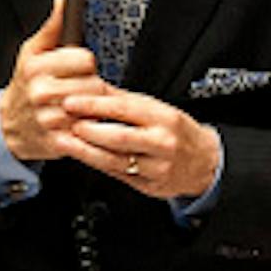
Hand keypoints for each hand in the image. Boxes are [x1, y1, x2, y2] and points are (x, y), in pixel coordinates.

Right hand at [0, 0, 108, 162]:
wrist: (8, 125)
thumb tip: (63, 1)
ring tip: (81, 107)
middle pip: (94, 85)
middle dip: (92, 87)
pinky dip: (93, 133)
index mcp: (37, 67)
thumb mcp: (32, 52)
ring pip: (94, 109)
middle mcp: (42, 92)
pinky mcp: (57, 141)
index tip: (78, 70)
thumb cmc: (24, 85)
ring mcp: (49, 118)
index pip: (85, 60)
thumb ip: (52, 27)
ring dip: (94, 109)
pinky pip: (88, 135)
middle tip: (80, 90)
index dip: (86, 65)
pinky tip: (88, 126)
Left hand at [57, 86, 222, 201]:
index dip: (95, 105)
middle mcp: (162, 143)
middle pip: (119, 137)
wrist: (206, 163)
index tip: (72, 102)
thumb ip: (123, 100)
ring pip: (115, 160)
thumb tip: (92, 85)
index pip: (125, 109)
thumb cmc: (178, 132)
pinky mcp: (149, 186)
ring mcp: (156, 167)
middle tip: (65, 123)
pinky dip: (97, 165)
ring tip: (65, 142)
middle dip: (88, 130)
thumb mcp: (157, 109)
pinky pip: (118, 175)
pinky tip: (83, 156)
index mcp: (164, 118)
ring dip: (85, 151)